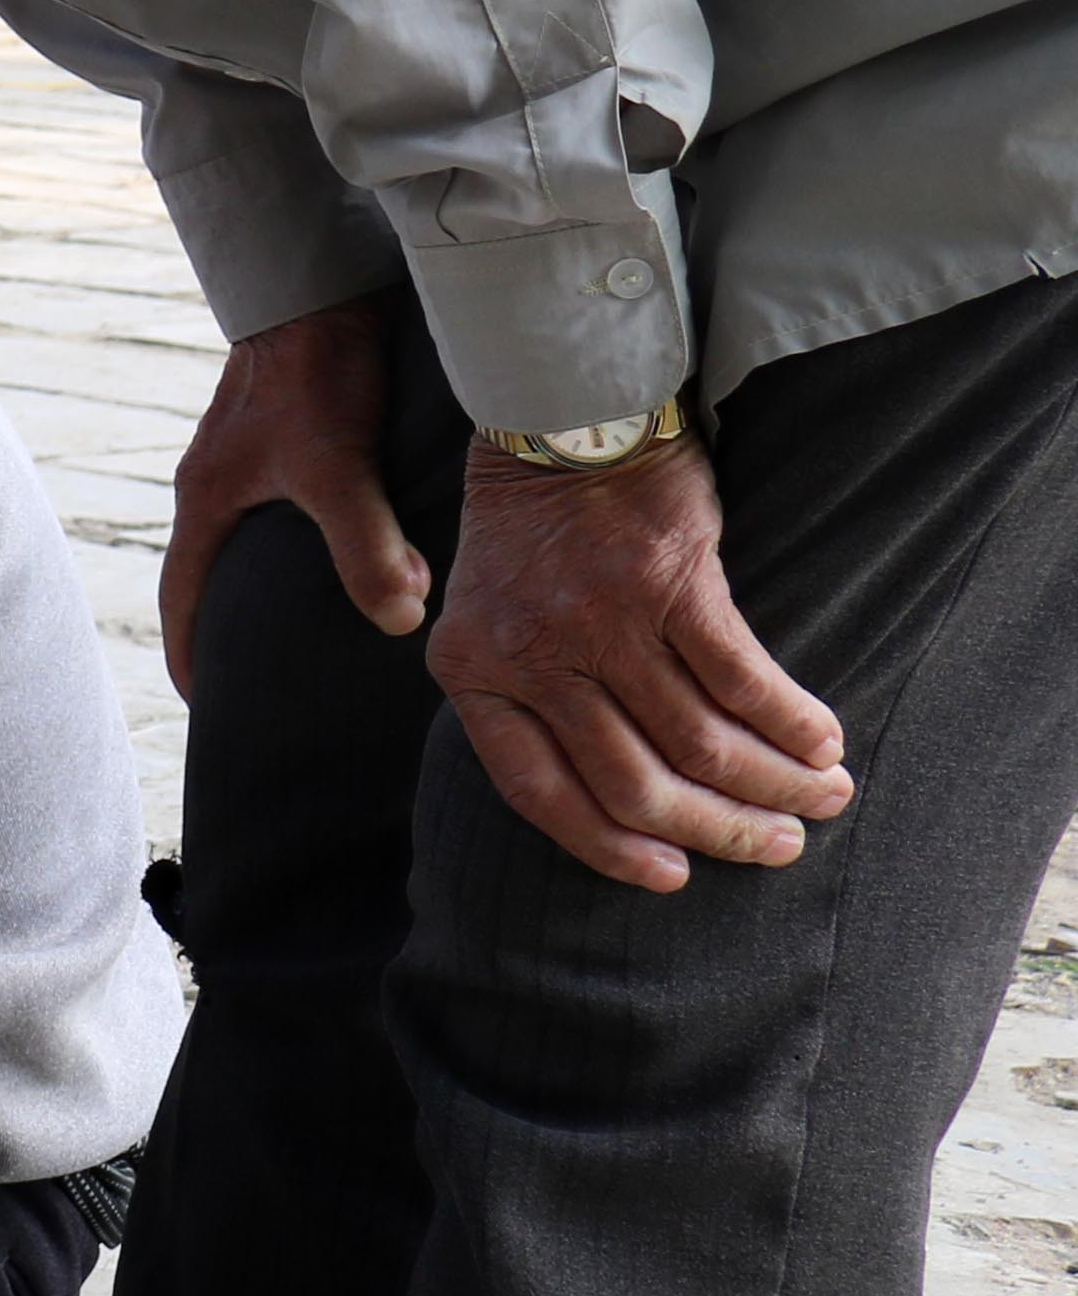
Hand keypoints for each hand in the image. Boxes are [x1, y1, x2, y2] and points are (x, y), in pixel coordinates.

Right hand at [163, 298, 432, 694]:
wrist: (322, 284)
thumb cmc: (315, 371)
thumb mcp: (337, 467)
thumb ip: (367, 546)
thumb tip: (401, 619)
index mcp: (208, 500)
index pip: (183, 598)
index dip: (193, 654)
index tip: (210, 703)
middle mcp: (219, 482)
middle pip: (215, 573)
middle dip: (235, 626)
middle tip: (270, 678)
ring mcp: (251, 454)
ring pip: (257, 536)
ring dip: (278, 577)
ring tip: (322, 619)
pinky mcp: (289, 431)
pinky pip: (292, 502)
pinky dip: (313, 535)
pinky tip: (361, 543)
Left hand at [432, 439, 849, 891]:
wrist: (559, 417)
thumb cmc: (531, 529)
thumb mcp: (489, 615)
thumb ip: (523, 693)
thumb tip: (607, 795)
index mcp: (473, 674)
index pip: (537, 793)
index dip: (609, 847)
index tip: (671, 878)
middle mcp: (531, 656)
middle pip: (631, 782)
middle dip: (714, 829)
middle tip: (775, 846)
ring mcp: (601, 622)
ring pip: (697, 740)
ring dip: (771, 783)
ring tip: (820, 799)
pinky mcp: (671, 585)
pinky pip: (742, 680)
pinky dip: (790, 722)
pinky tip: (822, 744)